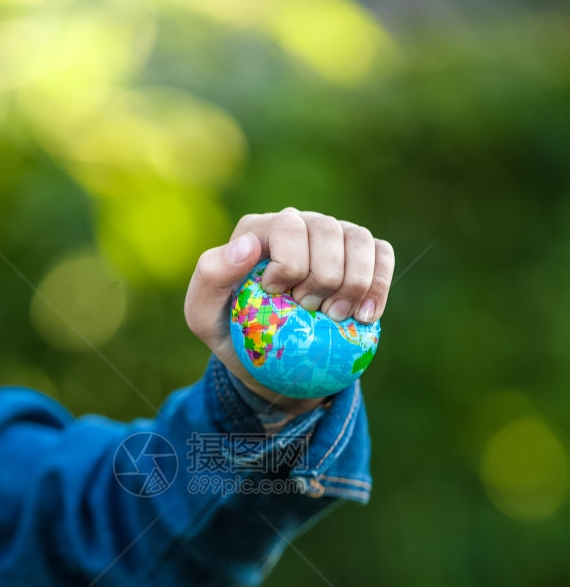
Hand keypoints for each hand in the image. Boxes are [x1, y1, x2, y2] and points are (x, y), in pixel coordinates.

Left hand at [184, 207, 394, 413]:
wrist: (271, 361)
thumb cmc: (234, 334)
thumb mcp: (203, 315)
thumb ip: (211, 277)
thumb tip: (248, 245)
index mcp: (262, 229)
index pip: (288, 226)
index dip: (290, 264)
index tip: (279, 296)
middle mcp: (301, 224)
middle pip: (328, 230)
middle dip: (323, 278)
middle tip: (308, 311)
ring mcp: (334, 238)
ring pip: (360, 240)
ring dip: (354, 283)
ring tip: (337, 317)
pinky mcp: (362, 257)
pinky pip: (382, 255)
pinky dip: (379, 286)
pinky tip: (366, 317)